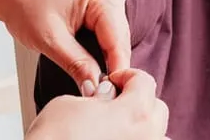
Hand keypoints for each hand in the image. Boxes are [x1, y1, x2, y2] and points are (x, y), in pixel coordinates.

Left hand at [0, 0, 130, 92]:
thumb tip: (95, 88)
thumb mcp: (50, 39)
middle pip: (120, 42)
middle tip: (95, 92)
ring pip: (117, 41)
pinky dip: (101, 51)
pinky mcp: (103, 7)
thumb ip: (76, 65)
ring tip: (92, 79)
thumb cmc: (25, 2)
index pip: (117, 41)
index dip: (115, 71)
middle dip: (110, 67)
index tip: (109, 94)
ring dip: (106, 60)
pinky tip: (91, 62)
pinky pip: (110, 35)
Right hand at [26, 69, 169, 139]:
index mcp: (134, 112)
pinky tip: (119, 139)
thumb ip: (96, 96)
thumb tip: (105, 96)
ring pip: (157, 134)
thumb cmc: (52, 139)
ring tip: (117, 125)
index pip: (145, 81)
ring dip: (142, 125)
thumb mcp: (69, 104)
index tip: (113, 80)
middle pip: (157, 108)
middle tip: (114, 101)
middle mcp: (146, 136)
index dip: (126, 75)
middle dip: (139, 99)